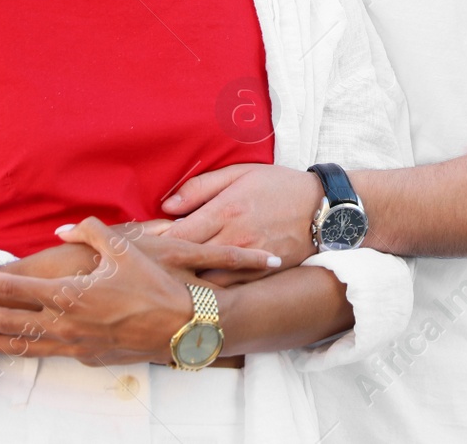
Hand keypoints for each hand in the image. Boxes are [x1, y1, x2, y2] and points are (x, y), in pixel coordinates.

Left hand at [0, 217, 275, 363]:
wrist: (184, 326)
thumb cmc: (155, 287)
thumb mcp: (124, 249)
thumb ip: (90, 233)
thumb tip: (66, 229)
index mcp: (69, 295)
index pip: (12, 288)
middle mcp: (66, 324)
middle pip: (9, 322)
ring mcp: (75, 345)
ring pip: (24, 345)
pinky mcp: (88, 357)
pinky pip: (48, 353)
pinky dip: (25, 350)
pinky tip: (19, 347)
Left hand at [160, 164, 323, 281]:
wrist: (323, 208)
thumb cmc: (279, 186)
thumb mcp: (240, 173)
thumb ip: (201, 187)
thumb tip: (167, 205)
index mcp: (224, 211)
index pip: (177, 235)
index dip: (156, 243)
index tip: (143, 246)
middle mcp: (234, 239)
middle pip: (187, 261)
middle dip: (165, 266)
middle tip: (147, 268)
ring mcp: (248, 261)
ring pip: (205, 282)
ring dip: (186, 283)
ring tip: (167, 283)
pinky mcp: (261, 275)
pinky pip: (229, 290)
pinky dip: (211, 293)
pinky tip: (197, 293)